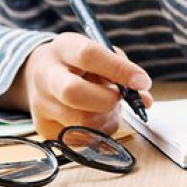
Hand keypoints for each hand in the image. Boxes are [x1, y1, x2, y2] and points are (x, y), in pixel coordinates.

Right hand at [14, 34, 152, 141]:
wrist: (42, 74)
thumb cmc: (79, 63)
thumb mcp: (99, 53)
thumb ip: (123, 71)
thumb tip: (145, 101)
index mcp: (63, 48)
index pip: (89, 56)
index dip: (119, 69)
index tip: (142, 81)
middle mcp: (45, 76)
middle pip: (73, 93)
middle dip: (106, 100)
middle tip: (120, 98)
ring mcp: (41, 105)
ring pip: (81, 122)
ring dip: (105, 118)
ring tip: (106, 107)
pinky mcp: (44, 128)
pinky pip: (80, 138)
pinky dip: (97, 131)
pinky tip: (95, 117)